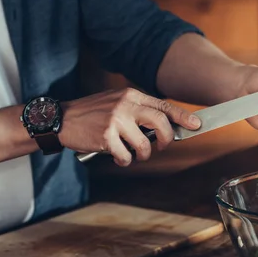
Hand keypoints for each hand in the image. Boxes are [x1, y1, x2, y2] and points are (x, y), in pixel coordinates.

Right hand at [59, 88, 200, 165]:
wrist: (61, 119)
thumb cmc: (92, 114)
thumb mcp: (116, 103)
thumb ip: (138, 111)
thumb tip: (164, 126)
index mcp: (131, 96)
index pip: (163, 105)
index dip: (183, 116)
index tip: (196, 125)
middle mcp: (125, 105)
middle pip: (160, 123)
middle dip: (166, 140)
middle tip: (160, 147)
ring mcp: (115, 121)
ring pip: (144, 145)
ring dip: (141, 155)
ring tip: (131, 153)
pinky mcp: (105, 137)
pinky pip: (126, 156)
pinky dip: (123, 160)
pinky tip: (115, 156)